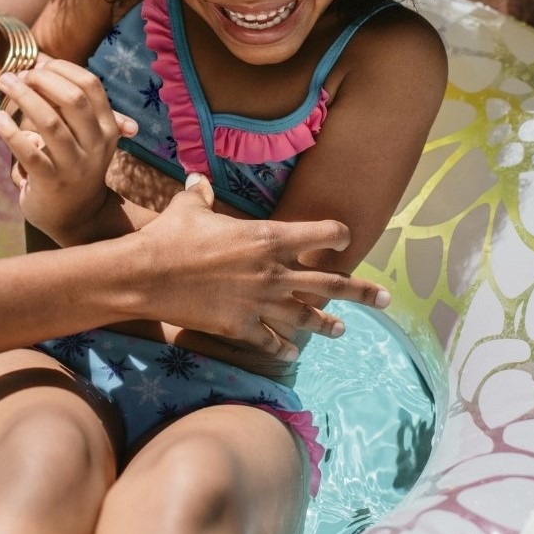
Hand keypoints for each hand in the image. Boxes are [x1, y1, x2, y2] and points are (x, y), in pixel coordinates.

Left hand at [0, 59, 135, 237]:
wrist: (78, 217)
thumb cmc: (73, 164)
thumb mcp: (83, 135)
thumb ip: (68, 103)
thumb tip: (40, 61)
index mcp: (107, 127)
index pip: (90, 85)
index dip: (62, 70)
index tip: (38, 66)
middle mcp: (97, 145)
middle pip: (74, 98)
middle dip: (42, 80)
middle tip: (17, 76)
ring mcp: (76, 166)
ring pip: (51, 122)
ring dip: (24, 98)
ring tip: (4, 85)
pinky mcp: (53, 183)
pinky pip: (30, 153)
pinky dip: (11, 132)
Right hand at [135, 174, 390, 361]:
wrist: (147, 276)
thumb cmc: (170, 235)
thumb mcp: (188, 207)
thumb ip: (201, 194)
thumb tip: (197, 180)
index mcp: (268, 237)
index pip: (320, 234)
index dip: (336, 234)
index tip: (345, 237)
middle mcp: (273, 272)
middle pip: (330, 284)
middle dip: (361, 291)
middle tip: (385, 299)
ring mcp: (260, 302)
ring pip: (307, 317)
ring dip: (328, 324)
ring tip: (343, 330)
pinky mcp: (242, 327)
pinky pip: (271, 341)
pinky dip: (282, 347)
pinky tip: (291, 353)